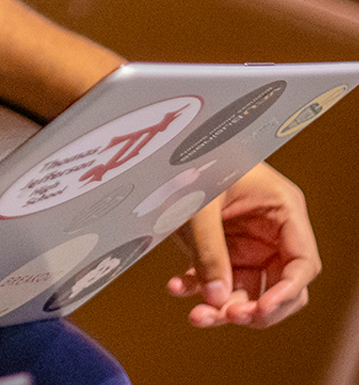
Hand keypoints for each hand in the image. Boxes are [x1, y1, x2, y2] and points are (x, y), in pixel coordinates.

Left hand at [166, 163, 317, 327]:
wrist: (158, 145)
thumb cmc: (188, 155)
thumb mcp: (200, 202)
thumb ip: (209, 249)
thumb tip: (217, 298)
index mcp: (282, 208)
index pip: (302, 263)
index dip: (287, 292)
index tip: (260, 311)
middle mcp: (271, 230)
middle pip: (279, 286)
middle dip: (256, 308)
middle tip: (227, 315)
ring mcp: (247, 240)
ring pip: (248, 290)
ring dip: (224, 307)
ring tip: (197, 316)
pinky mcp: (221, 246)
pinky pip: (218, 279)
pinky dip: (198, 288)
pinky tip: (176, 288)